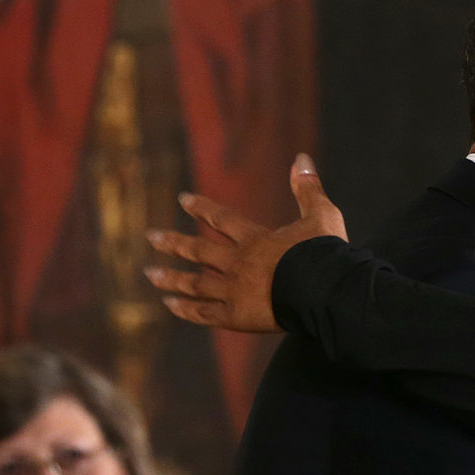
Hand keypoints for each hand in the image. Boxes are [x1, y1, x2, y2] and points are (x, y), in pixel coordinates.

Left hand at [146, 155, 348, 332]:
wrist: (322, 291)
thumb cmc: (324, 254)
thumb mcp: (321, 215)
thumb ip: (307, 189)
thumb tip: (301, 157)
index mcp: (255, 239)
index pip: (222, 219)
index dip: (201, 208)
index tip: (182, 199)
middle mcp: (238, 263)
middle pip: (199, 250)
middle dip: (174, 242)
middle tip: (150, 237)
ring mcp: (234, 290)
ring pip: (195, 282)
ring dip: (171, 278)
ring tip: (149, 274)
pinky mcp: (236, 317)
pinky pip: (204, 312)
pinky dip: (185, 309)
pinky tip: (169, 305)